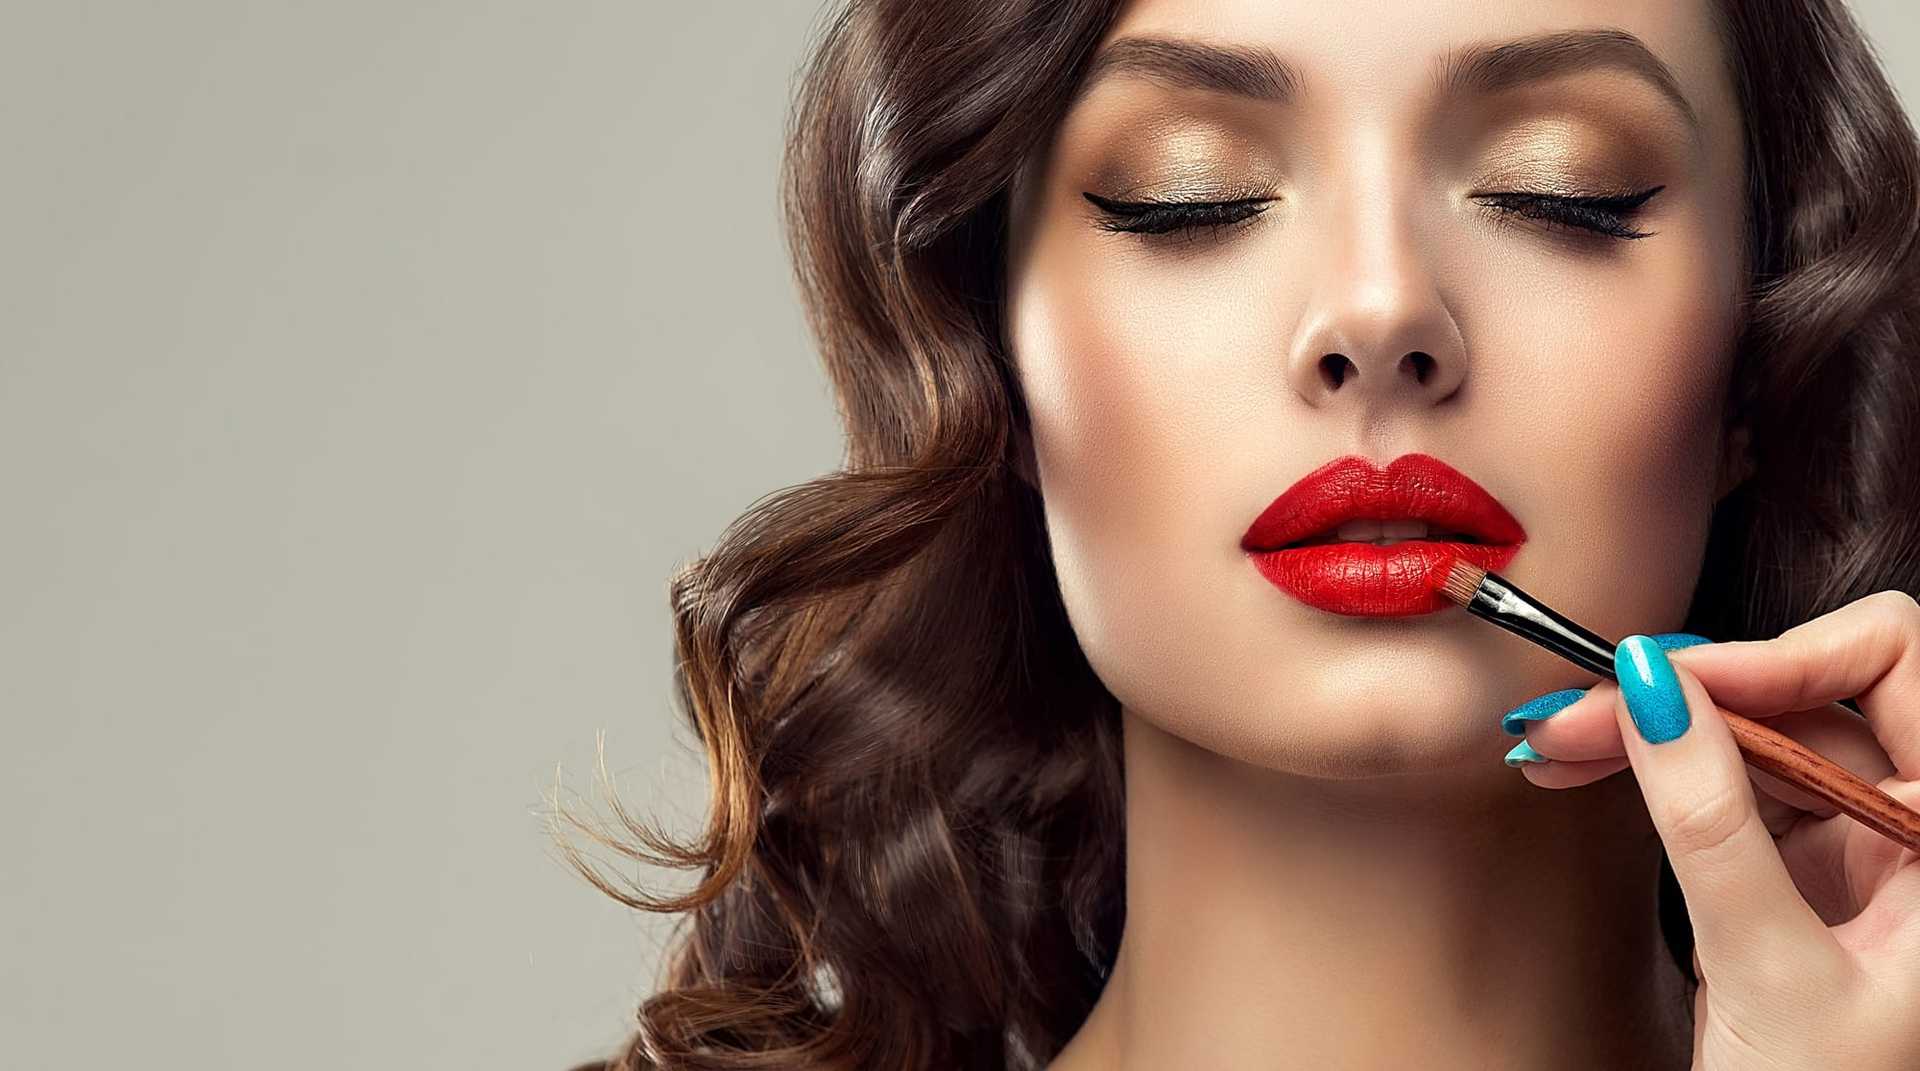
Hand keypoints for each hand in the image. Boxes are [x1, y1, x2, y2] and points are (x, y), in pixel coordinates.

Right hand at [1498, 590, 1919, 1069]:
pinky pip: (1720, 786)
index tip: (1672, 682)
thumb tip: (1654, 688)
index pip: (1891, 666)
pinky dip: (1647, 772)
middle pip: (1802, 694)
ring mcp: (1854, 847)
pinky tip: (1581, 769)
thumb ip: (1710, 822)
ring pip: (1747, 734)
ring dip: (1644, 729)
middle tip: (1576, 708)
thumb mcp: (1767, 963)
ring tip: (1551, 740)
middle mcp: (1914, 825)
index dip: (1782, 655)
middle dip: (1684, 692)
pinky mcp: (1794, 872)